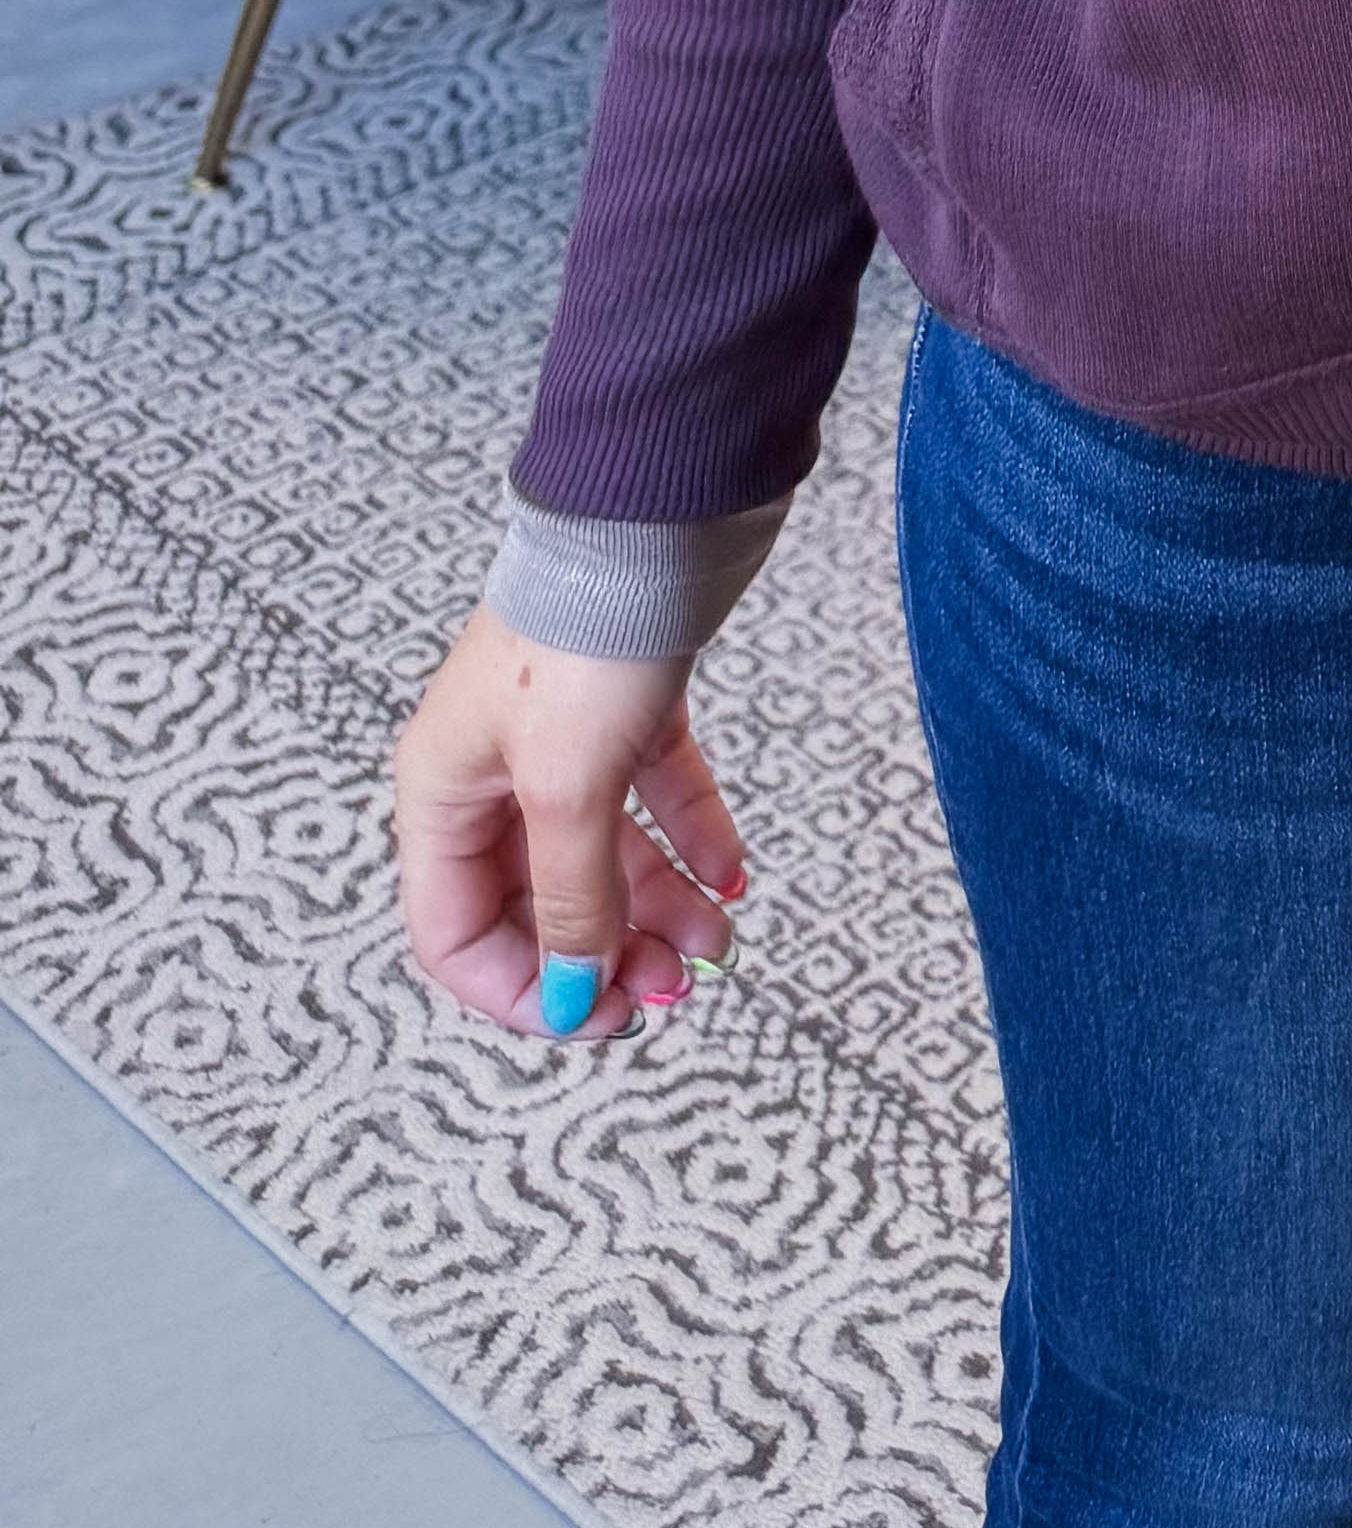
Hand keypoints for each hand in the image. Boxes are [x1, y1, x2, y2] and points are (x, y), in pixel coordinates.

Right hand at [393, 608, 744, 1044]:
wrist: (658, 512)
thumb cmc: (584, 634)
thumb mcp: (570, 786)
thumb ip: (569, 897)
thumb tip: (569, 993)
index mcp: (442, 793)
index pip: (455, 933)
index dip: (520, 988)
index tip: (594, 1016)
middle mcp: (491, 771)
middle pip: (535, 899)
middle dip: (602, 951)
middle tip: (671, 986)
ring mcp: (560, 738)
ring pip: (602, 853)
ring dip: (656, 905)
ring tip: (717, 941)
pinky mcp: (626, 706)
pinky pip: (651, 795)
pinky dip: (689, 836)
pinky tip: (732, 873)